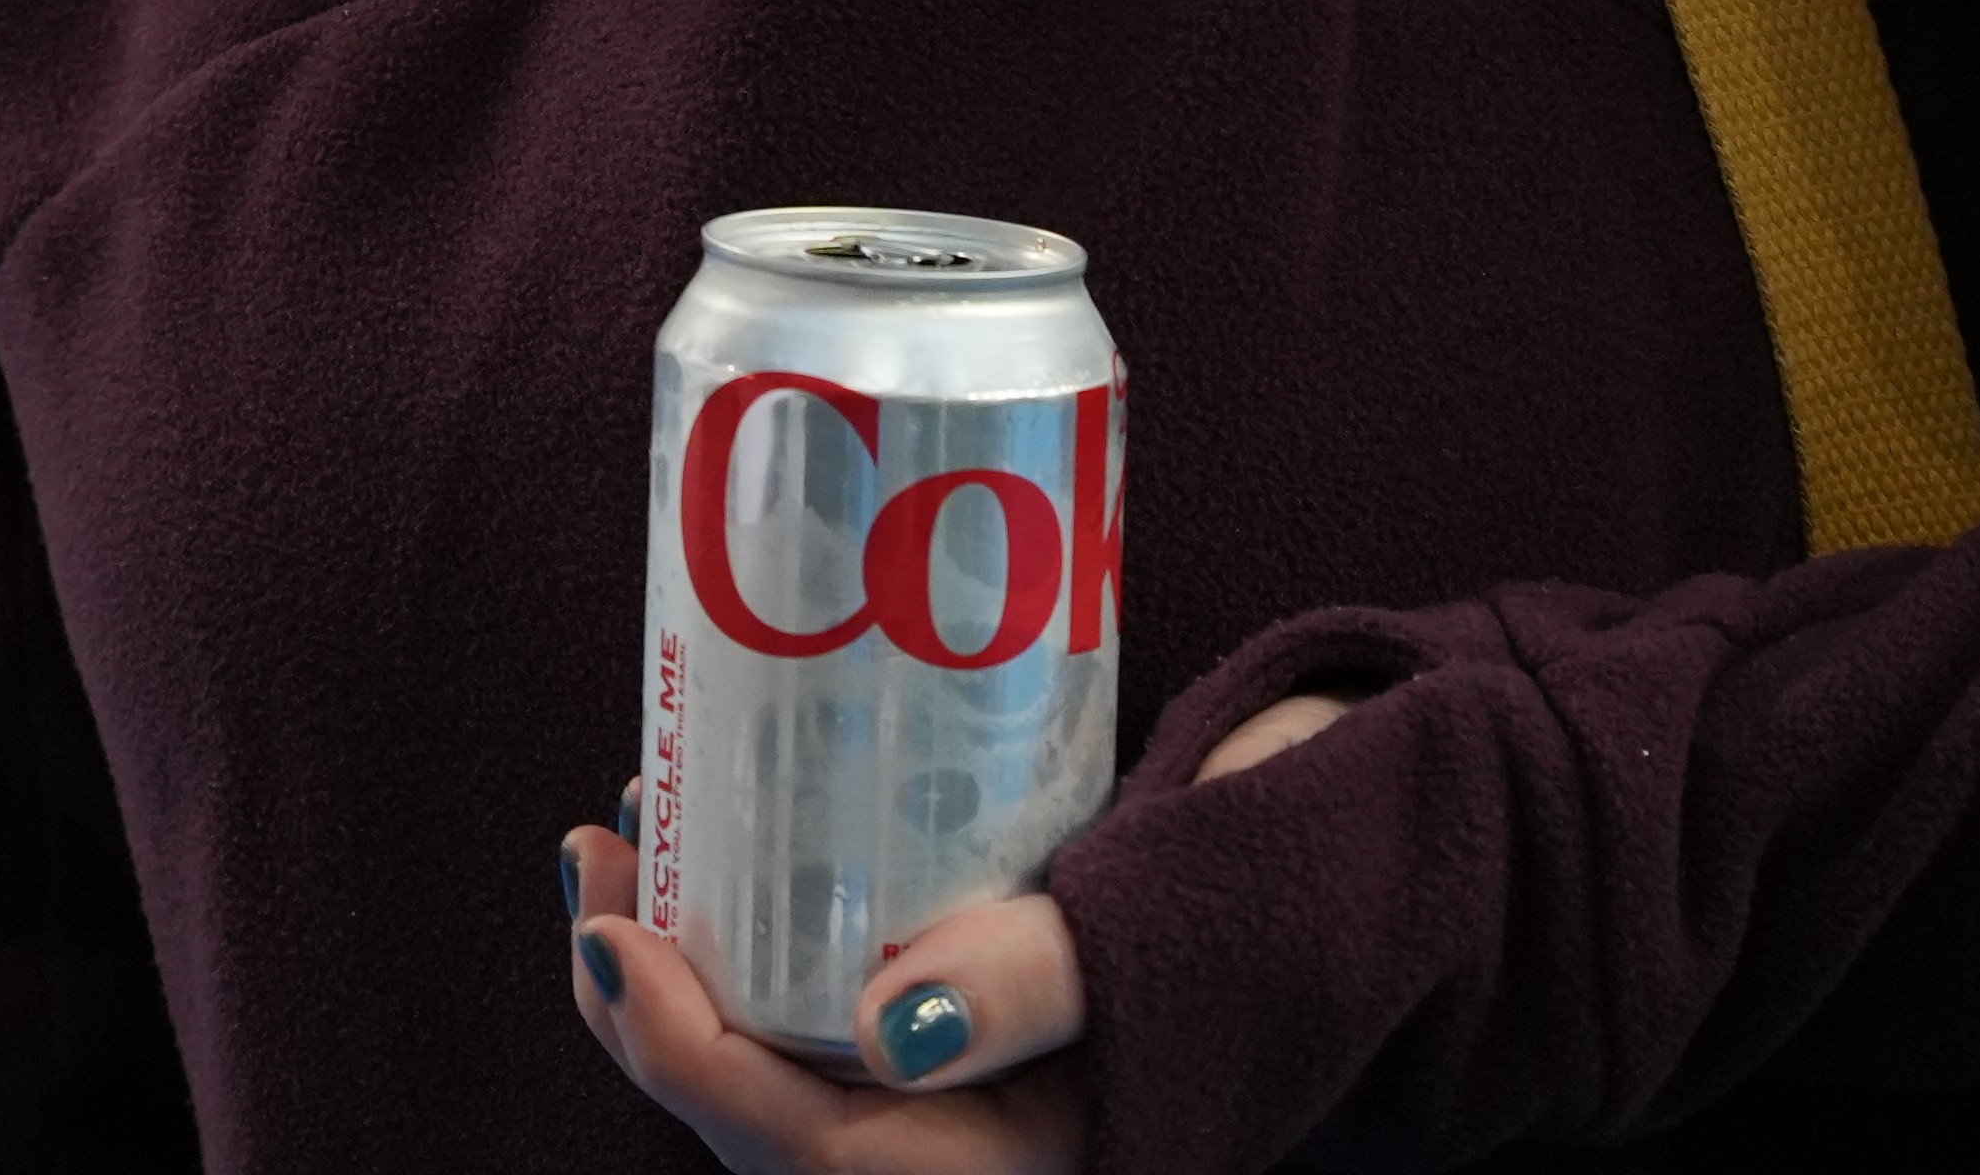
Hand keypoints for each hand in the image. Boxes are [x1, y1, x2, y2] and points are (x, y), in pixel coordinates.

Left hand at [558, 697, 1356, 1168]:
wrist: (1385, 873)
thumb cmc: (1287, 900)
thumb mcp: (1162, 937)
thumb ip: (1034, 983)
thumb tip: (884, 1027)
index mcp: (1021, 1166)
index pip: (809, 1154)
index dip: (683, 1053)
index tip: (607, 931)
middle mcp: (980, 1147)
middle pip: (767, 1118)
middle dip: (653, 1002)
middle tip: (595, 858)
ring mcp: (972, 1093)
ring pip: (785, 1068)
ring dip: (690, 967)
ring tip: (627, 838)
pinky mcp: (966, 1022)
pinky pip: (824, 1020)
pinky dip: (754, 948)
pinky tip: (716, 852)